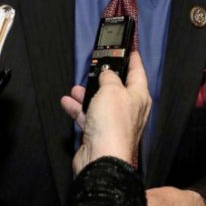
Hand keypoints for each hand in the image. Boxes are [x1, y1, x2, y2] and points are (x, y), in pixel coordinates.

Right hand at [60, 51, 150, 172]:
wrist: (102, 158)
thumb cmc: (112, 122)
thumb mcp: (111, 89)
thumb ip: (109, 77)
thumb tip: (107, 73)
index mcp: (139, 97)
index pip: (138, 72)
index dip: (133, 59)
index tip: (130, 48)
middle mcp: (129, 109)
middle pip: (117, 88)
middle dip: (104, 78)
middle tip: (95, 67)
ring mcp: (114, 122)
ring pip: (100, 102)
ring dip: (86, 94)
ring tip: (75, 88)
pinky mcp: (99, 133)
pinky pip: (88, 116)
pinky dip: (78, 109)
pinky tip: (67, 103)